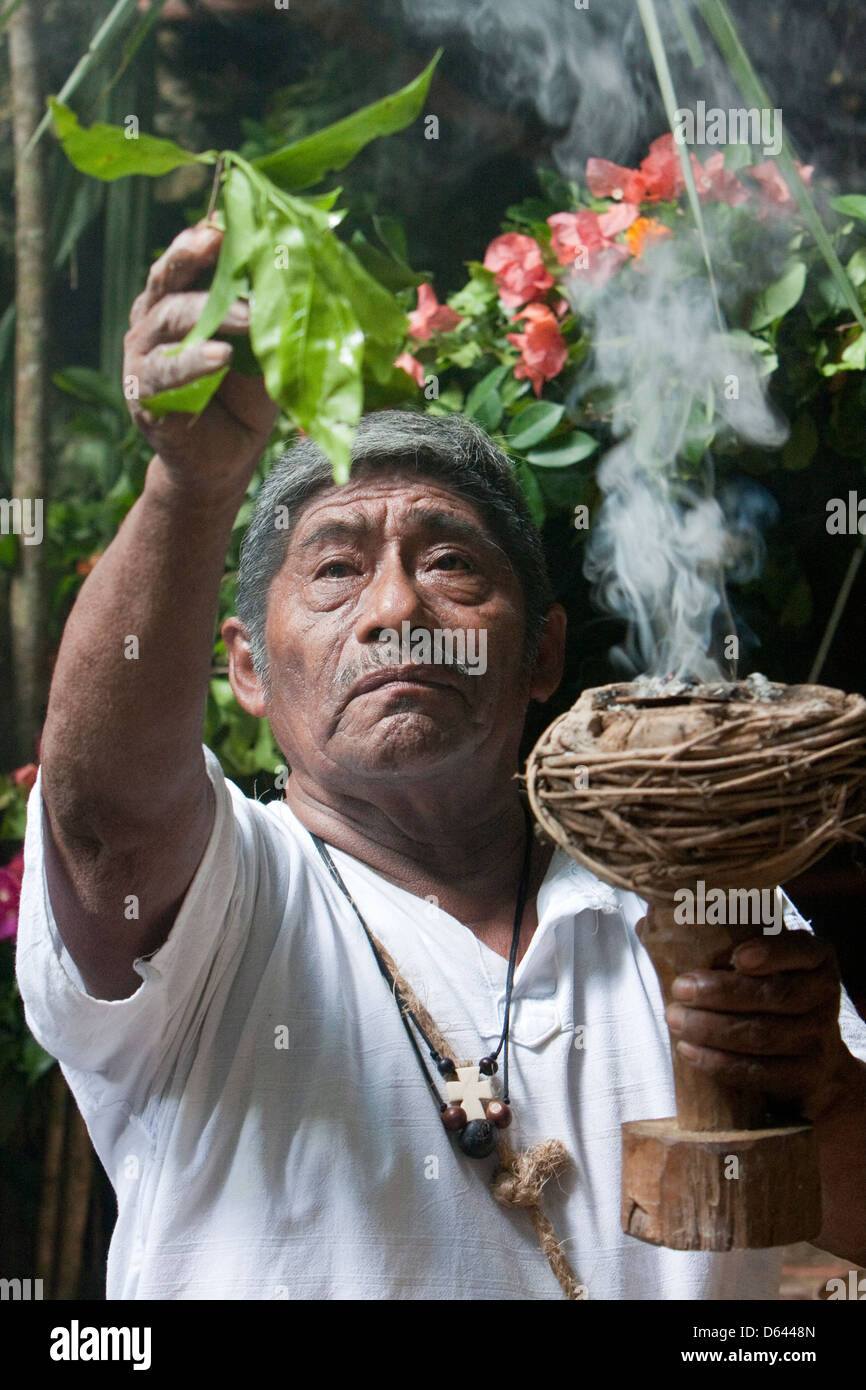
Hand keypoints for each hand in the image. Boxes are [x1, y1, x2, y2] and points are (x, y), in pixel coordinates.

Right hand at [123, 219, 278, 491]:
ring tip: (245, 317)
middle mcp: (154, 318)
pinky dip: (193, 362)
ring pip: (167, 318)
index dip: (205, 237)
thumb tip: (301, 265)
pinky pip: (166, 370)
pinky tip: (219, 357)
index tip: (229, 220)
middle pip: (168, 277)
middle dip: (194, 256)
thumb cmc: (247, 393)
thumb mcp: (263, 344)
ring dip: (208, 313)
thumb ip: (267, 309)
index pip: (189, 258)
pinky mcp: (144, 392)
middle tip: (221, 241)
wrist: (226, 456)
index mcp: (181, 297)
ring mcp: (144, 353)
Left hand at [640, 922, 858, 1121]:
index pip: (798, 949)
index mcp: (814, 959)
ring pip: (763, 1035)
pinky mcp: (804, 1075)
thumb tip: (648, 923)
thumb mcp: (759, 963)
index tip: (737, 957)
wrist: (814, 1061)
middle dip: (722, 993)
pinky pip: (760, 1073)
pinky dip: (720, 1063)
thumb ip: (715, 940)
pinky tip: (689, 1050)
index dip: (771, 953)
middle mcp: (822, 995)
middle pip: (775, 995)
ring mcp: (817, 1038)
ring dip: (713, 1029)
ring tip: (675, 1019)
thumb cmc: (770, 997)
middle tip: (680, 989)